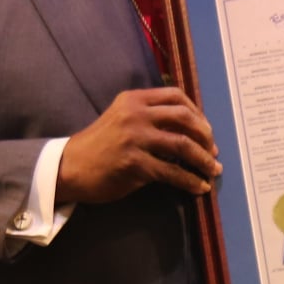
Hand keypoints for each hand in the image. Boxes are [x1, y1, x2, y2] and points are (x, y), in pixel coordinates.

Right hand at [55, 86, 218, 203]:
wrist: (69, 168)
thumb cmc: (100, 145)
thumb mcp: (122, 119)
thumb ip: (150, 117)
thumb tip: (192, 130)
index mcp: (134, 100)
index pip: (176, 96)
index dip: (197, 112)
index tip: (206, 130)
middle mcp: (135, 114)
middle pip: (184, 118)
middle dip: (205, 136)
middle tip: (214, 151)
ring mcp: (134, 138)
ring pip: (182, 145)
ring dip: (204, 159)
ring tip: (213, 170)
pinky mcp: (134, 163)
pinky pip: (172, 172)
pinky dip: (190, 180)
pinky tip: (199, 187)